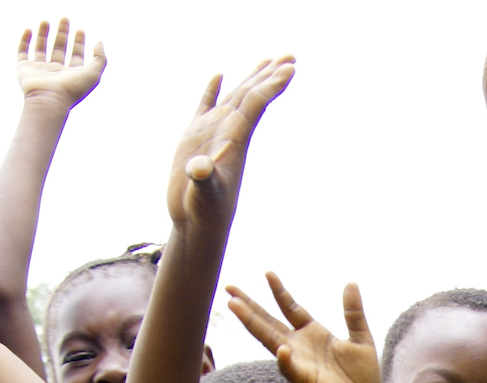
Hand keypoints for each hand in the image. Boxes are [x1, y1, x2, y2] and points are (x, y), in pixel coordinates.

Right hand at [17, 18, 105, 108]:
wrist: (48, 101)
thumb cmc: (71, 90)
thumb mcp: (93, 74)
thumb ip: (100, 58)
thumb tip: (99, 43)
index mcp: (71, 75)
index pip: (76, 56)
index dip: (79, 43)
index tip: (80, 30)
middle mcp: (55, 73)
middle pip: (59, 49)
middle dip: (63, 34)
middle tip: (65, 18)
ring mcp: (39, 72)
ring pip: (41, 49)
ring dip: (43, 34)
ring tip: (45, 20)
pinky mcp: (24, 70)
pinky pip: (22, 53)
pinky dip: (24, 41)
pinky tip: (29, 29)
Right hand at [167, 57, 293, 230]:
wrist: (196, 223)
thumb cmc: (205, 211)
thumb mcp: (205, 194)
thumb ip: (204, 179)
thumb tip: (200, 167)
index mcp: (235, 139)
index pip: (256, 104)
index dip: (272, 85)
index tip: (291, 68)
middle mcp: (228, 131)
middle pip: (252, 95)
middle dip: (270, 75)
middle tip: (291, 55)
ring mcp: (212, 132)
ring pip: (235, 97)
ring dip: (251, 78)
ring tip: (267, 60)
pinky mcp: (194, 138)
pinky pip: (205, 106)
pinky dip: (212, 90)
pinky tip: (219, 75)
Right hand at [227, 273, 381, 382]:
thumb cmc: (361, 378)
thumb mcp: (361, 338)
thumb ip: (353, 312)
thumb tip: (350, 283)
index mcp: (313, 334)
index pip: (290, 308)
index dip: (279, 291)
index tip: (267, 273)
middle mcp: (300, 347)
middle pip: (268, 322)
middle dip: (248, 306)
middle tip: (229, 288)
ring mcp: (299, 364)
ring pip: (270, 341)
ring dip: (252, 324)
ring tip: (235, 306)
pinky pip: (291, 370)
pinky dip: (286, 360)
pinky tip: (280, 349)